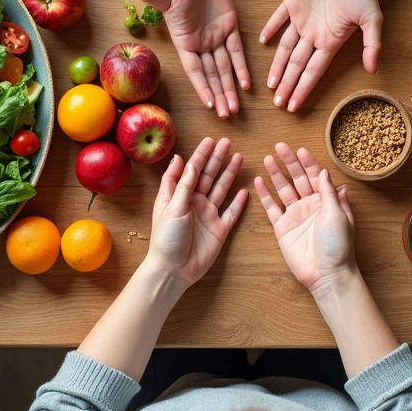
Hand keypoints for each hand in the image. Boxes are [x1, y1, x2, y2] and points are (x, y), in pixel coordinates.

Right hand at [139, 0, 249, 118]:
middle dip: (219, 94)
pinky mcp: (229, 26)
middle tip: (227, 114)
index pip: (195, 69)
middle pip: (212, 74)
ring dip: (230, 87)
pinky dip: (242, 67)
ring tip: (235, 108)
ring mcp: (215, 37)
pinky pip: (237, 50)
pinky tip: (246, 84)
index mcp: (185, 41)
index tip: (210, 104)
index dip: (203, 87)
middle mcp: (200, 44)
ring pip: (225, 67)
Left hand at [143, 137, 248, 288]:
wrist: (173, 269)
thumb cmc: (166, 239)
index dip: (200, 155)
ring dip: (229, 174)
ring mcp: (208, 215)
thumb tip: (181, 159)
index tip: (209, 141)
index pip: (192, 170)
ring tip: (239, 158)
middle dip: (217, 159)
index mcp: (179, 196)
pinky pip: (232, 213)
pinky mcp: (219, 230)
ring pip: (222, 190)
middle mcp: (195, 203)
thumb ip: (181, 184)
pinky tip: (245, 191)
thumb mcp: (171, 207)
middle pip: (209, 176)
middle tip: (227, 142)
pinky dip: (238, 203)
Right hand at [253, 143, 357, 292]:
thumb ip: (328, 192)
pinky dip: (265, 195)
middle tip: (280, 146)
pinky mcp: (282, 227)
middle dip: (289, 162)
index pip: (316, 176)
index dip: (308, 162)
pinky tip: (259, 181)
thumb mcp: (337, 214)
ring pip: (283, 189)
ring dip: (276, 174)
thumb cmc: (338, 245)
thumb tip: (325, 171)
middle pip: (298, 178)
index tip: (300, 150)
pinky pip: (271, 208)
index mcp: (327, 201)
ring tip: (268, 158)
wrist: (326, 273)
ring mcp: (295, 215)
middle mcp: (310, 205)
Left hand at [260, 0, 383, 111]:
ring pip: (285, 48)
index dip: (302, 89)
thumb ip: (372, 45)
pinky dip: (270, 28)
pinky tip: (262, 41)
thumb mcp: (373, 20)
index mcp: (330, 41)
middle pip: (297, 65)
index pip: (313, 71)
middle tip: (277, 103)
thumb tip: (373, 70)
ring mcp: (302, 19)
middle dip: (287, 84)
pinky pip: (278, 18)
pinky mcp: (293, 1)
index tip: (293, 106)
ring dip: (277, 65)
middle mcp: (314, 34)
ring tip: (270, 84)